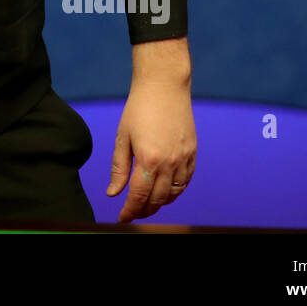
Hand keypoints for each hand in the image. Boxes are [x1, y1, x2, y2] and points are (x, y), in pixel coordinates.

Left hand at [105, 78, 195, 222]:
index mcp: (148, 159)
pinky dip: (174, 191)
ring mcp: (184, 159)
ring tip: (146, 205)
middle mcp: (170, 163)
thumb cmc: (138, 108)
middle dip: (143, 211)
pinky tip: (164, 191)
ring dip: (159, 204)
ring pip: (173, 194)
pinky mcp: (193, 154)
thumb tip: (113, 193)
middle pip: (157, 200)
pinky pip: (185, 182)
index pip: (139, 197)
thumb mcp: (122, 137)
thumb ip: (119, 168)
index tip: (122, 219)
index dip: (130, 211)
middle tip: (132, 213)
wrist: (164, 86)